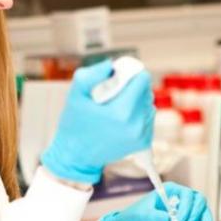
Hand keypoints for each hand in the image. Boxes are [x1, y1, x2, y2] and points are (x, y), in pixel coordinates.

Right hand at [40, 59, 154, 183]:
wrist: (75, 156)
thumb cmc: (73, 125)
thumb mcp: (75, 95)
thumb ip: (91, 75)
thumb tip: (110, 65)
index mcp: (122, 112)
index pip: (142, 80)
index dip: (129, 73)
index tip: (115, 77)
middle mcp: (136, 124)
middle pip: (146, 91)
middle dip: (130, 87)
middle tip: (111, 92)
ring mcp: (141, 135)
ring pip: (148, 104)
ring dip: (134, 99)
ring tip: (114, 105)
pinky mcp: (142, 143)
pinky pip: (147, 118)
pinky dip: (136, 112)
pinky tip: (120, 116)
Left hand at [99, 182, 212, 220]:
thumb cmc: (133, 218)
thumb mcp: (139, 217)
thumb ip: (153, 216)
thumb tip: (170, 220)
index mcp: (167, 190)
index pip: (186, 193)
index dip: (187, 206)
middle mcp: (177, 197)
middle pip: (198, 199)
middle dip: (194, 214)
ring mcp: (183, 208)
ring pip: (203, 208)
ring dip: (204, 219)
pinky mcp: (186, 219)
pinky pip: (202, 219)